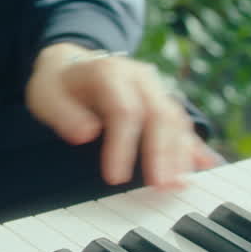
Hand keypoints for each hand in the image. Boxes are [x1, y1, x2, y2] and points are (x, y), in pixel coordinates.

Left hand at [25, 42, 219, 187]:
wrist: (69, 66)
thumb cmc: (57, 86)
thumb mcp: (45, 95)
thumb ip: (63, 113)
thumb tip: (87, 133)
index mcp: (109, 72)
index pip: (124, 110)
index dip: (122, 145)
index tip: (115, 178)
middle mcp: (139, 78)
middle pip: (159, 114)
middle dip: (162, 152)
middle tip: (160, 186)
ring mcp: (154, 89)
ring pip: (175, 120)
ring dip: (179, 153)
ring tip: (178, 185)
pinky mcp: (162, 103)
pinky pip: (181, 125)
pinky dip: (192, 146)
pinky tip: (205, 166)